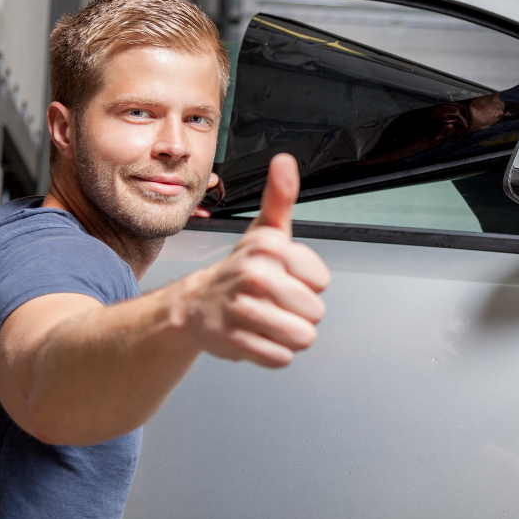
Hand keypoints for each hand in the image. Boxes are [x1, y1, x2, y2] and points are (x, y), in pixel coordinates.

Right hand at [184, 154, 329, 366]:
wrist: (195, 305)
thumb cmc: (241, 268)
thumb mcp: (265, 230)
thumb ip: (280, 197)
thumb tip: (285, 161)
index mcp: (270, 245)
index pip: (322, 282)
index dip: (306, 284)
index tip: (282, 276)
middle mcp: (255, 273)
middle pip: (315, 313)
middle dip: (297, 313)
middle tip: (271, 301)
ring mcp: (242, 308)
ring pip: (301, 338)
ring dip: (286, 335)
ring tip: (265, 319)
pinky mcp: (233, 341)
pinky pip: (280, 358)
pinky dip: (271, 353)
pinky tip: (253, 335)